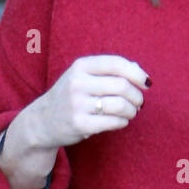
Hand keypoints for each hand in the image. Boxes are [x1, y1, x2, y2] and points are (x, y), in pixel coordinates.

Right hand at [0, 55, 148, 188]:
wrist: (42, 121)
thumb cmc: (72, 95)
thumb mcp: (83, 76)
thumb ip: (110, 70)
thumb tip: (139, 71)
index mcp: (81, 66)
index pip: (117, 64)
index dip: (137, 73)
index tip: (146, 84)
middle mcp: (77, 83)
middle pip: (122, 86)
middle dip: (137, 96)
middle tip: (139, 102)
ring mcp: (77, 104)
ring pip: (120, 105)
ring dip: (132, 110)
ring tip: (131, 112)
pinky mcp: (79, 124)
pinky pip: (113, 122)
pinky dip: (123, 122)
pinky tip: (120, 121)